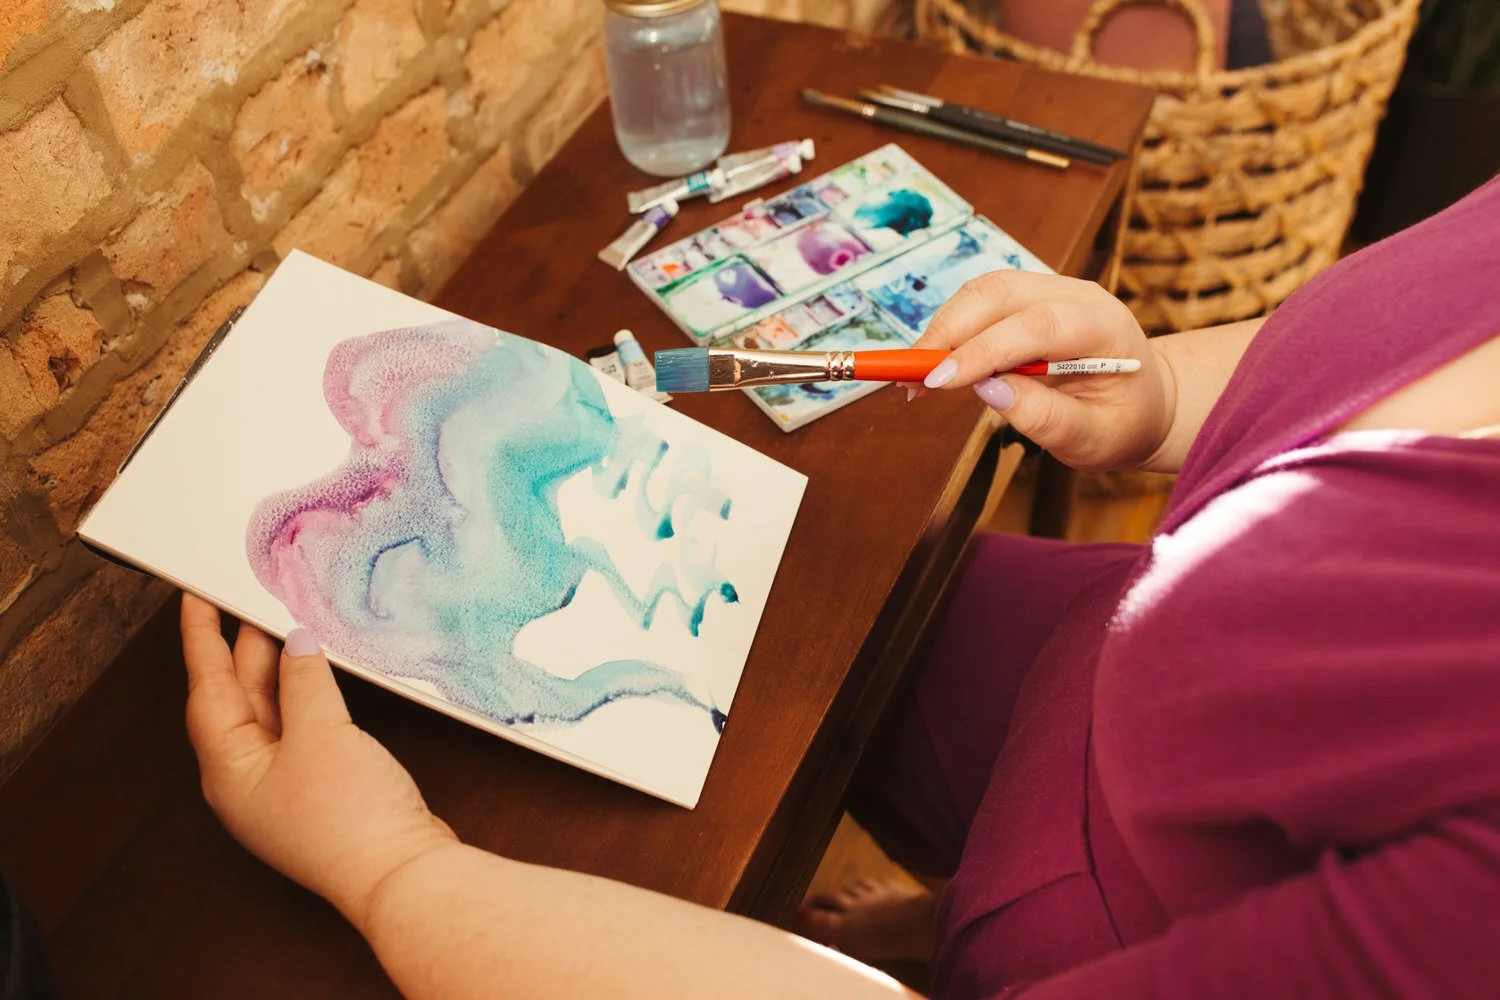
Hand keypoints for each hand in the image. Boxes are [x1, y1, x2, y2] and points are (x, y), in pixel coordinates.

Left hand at [181, 593, 457, 925]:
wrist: (399, 873)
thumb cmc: (347, 817)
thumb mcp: (320, 733)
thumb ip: (304, 680)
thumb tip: (297, 641)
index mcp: (228, 769)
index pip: (206, 689)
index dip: (202, 638)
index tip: (196, 597)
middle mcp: (248, 777)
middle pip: (238, 698)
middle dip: (244, 647)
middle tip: (252, 597)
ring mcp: (285, 783)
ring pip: (272, 710)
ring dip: (279, 667)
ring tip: (286, 620)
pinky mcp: (322, 786)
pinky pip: (304, 725)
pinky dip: (308, 692)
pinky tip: (320, 670)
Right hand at [912, 271, 1175, 469]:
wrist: (1146, 400)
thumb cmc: (1123, 422)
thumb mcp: (1093, 438)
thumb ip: (1045, 416)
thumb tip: (986, 390)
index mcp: (1104, 326)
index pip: (1035, 325)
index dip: (981, 350)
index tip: (937, 381)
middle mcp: (1077, 294)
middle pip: (999, 293)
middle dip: (947, 331)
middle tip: (911, 378)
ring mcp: (1051, 288)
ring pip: (983, 289)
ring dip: (943, 326)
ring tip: (918, 376)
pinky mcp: (1029, 296)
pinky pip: (981, 299)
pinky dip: (952, 326)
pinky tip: (937, 362)